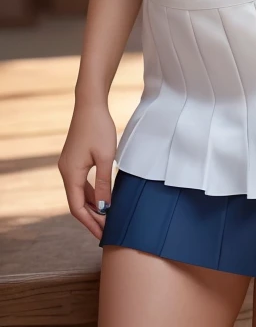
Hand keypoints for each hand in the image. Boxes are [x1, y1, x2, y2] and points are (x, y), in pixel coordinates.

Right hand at [57, 100, 117, 239]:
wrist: (90, 104)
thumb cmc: (99, 128)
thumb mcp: (106, 157)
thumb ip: (104, 183)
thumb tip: (104, 207)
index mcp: (71, 173)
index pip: (77, 207)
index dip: (90, 223)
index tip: (102, 234)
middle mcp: (66, 171)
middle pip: (77, 202)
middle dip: (92, 217)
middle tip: (107, 230)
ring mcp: (69, 165)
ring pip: (79, 193)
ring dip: (92, 205)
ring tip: (107, 218)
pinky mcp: (74, 159)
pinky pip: (81, 182)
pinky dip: (91, 193)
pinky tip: (103, 199)